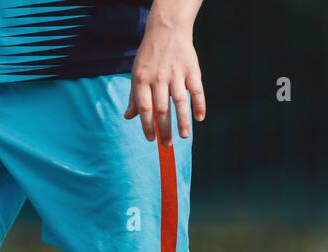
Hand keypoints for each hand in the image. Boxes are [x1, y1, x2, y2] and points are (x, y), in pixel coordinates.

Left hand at [124, 12, 205, 143]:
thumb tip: (128, 117)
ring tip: (183, 136)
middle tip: (167, 145)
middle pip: (162, 109)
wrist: (167, 30)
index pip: (144, 108)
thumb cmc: (149, 56)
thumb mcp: (137, 73)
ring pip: (180, 102)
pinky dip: (199, 105)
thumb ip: (134, 97)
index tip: (151, 139)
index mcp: (142, 80)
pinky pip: (197, 90)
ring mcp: (176, 74)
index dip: (147, 126)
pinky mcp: (192, 70)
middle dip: (164, 129)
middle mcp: (158, 78)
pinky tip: (199, 118)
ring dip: (182, 121)